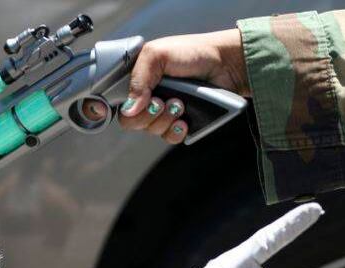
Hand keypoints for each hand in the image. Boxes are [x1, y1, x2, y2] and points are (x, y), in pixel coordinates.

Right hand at [118, 28, 248, 143]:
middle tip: (164, 101)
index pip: (118, 104)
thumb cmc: (191, 52)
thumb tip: (129, 111)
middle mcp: (148, 98)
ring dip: (165, 120)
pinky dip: (175, 132)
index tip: (138, 104)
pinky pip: (170, 138)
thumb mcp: (157, 54)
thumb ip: (138, 80)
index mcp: (138, 81)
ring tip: (181, 104)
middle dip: (148, 115)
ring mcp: (164, 112)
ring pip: (152, 130)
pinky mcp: (181, 123)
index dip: (123, 110)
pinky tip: (184, 121)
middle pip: (132, 123)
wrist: (226, 63)